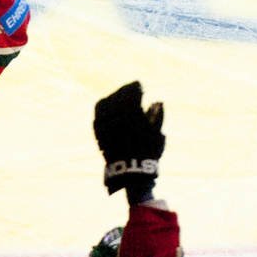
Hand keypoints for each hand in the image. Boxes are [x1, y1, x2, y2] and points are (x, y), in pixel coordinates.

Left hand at [93, 81, 163, 201]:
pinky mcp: (98, 129)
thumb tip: (157, 101)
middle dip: (126, 91)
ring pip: (107, 101)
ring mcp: (105, 120)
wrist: (130, 169)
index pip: (132, 89)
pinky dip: (104, 107)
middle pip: (119, 93)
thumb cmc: (148, 151)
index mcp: (132, 109)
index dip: (137, 87)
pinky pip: (99, 112)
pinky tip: (110, 108)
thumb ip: (157, 115)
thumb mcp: (157, 132)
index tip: (141, 88)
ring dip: (114, 98)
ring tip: (120, 99)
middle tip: (132, 92)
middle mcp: (116, 112)